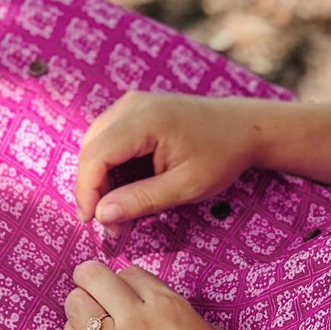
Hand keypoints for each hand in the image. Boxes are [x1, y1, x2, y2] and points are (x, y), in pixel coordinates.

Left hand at [61, 260, 257, 329]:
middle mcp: (138, 319)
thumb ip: (183, 317)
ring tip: (82, 313)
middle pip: (95, 279)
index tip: (120, 291)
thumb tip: (168, 318)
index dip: (121, 280)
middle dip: (89, 278)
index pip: (128, 273)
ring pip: (78, 308)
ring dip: (78, 305)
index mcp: (167, 304)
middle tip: (88, 286)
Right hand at [74, 91, 273, 226]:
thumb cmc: (220, 156)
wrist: (244, 127)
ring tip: (120, 211)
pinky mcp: (135, 111)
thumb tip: (101, 215)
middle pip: (90, 149)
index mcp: (146, 119)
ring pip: (95, 145)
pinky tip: (126, 190)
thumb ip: (142, 200)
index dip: (86, 190)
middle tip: (109, 224)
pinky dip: (111, 167)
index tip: (91, 222)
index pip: (96, 155)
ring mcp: (132, 104)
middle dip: (93, 188)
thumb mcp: (185, 186)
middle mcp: (132, 105)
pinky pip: (109, 140)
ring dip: (100, 179)